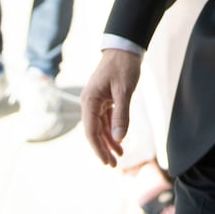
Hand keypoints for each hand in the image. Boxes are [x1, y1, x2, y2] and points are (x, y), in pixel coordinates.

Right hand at [80, 49, 141, 166]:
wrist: (124, 48)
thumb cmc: (123, 66)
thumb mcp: (124, 91)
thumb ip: (121, 115)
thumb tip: (118, 138)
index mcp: (90, 101)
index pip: (91, 131)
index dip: (98, 148)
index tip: (106, 162)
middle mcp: (89, 103)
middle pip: (94, 132)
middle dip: (103, 149)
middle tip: (112, 165)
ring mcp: (96, 101)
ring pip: (100, 127)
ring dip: (108, 141)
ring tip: (119, 157)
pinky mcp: (104, 99)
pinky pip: (106, 119)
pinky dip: (112, 130)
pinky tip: (119, 140)